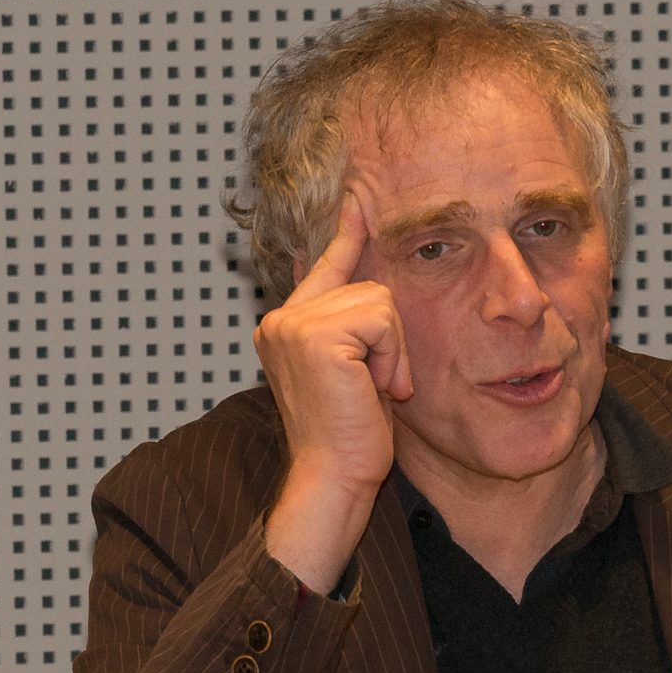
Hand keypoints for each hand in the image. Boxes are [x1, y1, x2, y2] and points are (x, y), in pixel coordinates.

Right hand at [254, 193, 411, 590]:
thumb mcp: (356, 370)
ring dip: (392, 350)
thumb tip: (359, 278)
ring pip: (378, 300)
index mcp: (284, 326)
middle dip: (389, 337)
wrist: (334, 477)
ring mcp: (291, 324)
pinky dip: (390, 355)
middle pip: (365, 283)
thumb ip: (352, 325)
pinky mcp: (313, 334)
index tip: (358, 195)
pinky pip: (381, 318)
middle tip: (377, 384)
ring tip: (373, 388)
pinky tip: (373, 387)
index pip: (321, 264)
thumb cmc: (351, 436)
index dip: (345, 231)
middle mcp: (279, 319)